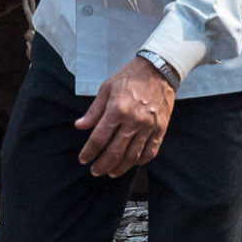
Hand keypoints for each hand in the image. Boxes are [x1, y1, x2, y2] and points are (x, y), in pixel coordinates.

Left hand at [75, 56, 175, 177]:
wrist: (158, 69)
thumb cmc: (130, 76)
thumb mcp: (107, 88)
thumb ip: (94, 110)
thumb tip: (80, 125)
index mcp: (117, 110)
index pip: (99, 138)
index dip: (89, 152)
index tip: (83, 159)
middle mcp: (133, 121)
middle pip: (115, 152)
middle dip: (102, 165)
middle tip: (95, 171)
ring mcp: (149, 126)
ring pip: (132, 156)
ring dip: (120, 168)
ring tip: (111, 172)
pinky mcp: (161, 128)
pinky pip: (150, 151)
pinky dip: (140, 161)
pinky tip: (132, 163)